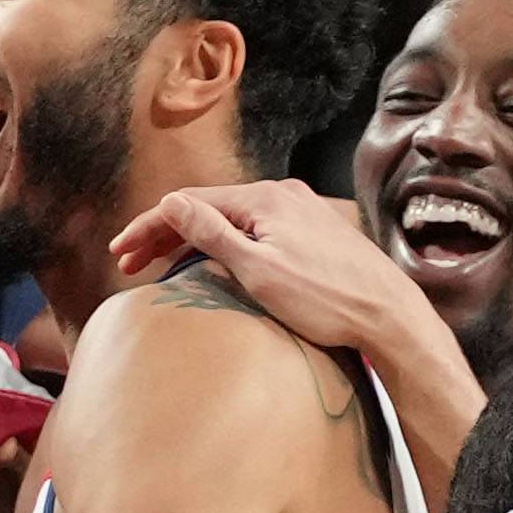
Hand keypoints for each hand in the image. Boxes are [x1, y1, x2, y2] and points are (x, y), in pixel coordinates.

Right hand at [111, 176, 429, 364]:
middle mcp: (284, 195)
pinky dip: (225, 244)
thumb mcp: (258, 271)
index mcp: (266, 199)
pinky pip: (256, 230)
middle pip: (209, 208)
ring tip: (162, 265)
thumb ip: (212, 234)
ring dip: (194, 239)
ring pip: (233, 220)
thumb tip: (171, 203)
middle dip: (165, 233)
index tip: (120, 254)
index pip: (190, 204)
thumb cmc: (327, 301)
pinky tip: (215, 263)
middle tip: (130, 263)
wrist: (391, 316)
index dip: (149, 227)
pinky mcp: (315, 233)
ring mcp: (302, 212)